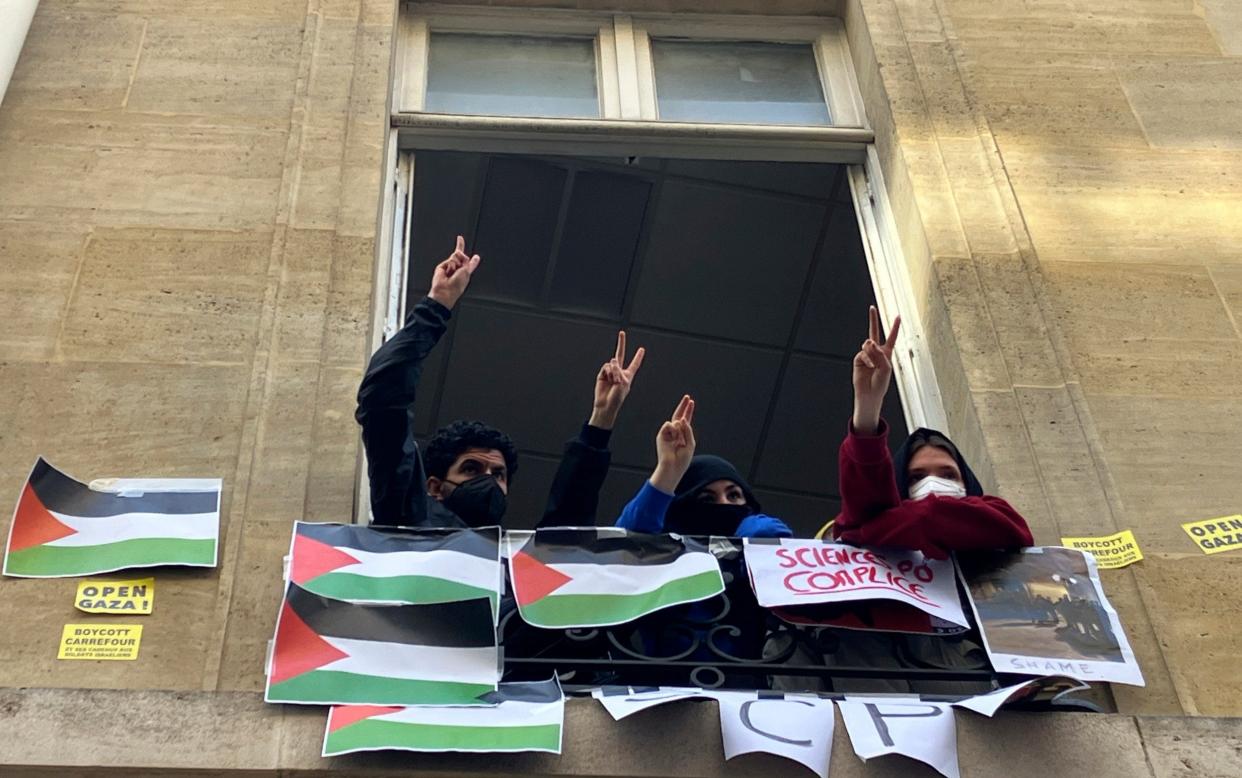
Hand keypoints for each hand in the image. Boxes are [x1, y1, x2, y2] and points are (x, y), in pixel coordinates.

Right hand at [428, 235, 480, 309]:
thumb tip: (477, 257)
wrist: (445, 290)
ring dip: (456, 264)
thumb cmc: (457, 285)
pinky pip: (449, 260)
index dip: (461, 247)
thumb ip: (471, 263)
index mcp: (464, 270)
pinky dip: (450, 266)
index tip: (460, 238)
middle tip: (459, 268)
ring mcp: (448, 266)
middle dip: (461, 256)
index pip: (464, 257)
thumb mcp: (467, 272)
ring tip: (452, 273)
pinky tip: (447, 273)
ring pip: (455, 256)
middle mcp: (456, 267)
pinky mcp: (442, 266)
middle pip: (458, 254)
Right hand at [588, 331, 645, 429]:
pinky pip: (606, 367)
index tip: (642, 349)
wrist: (606, 404)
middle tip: (622, 333)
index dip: (638, 357)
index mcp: (628, 375)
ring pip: (613, 363)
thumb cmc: (617, 397)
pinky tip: (608, 379)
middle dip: (621, 343)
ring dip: (614, 372)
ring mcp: (610, 372)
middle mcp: (619, 372)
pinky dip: (608, 372)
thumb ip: (618, 369)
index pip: (634, 364)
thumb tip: (611, 360)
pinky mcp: (602, 374)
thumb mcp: (623, 382)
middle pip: (621, 355)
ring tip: (614, 382)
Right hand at [651, 395, 695, 493]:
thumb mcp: (691, 443)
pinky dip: (673, 430)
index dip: (688, 411)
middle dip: (683, 406)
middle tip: (687, 397)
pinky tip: (673, 438)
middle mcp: (676, 432)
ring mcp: (668, 433)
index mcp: (683, 434)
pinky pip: (669, 424)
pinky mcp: (662, 434)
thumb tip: (682, 418)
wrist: (672, 466)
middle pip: (679, 415)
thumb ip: (688, 430)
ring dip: (680, 429)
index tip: (691, 402)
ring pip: (676, 421)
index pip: (686, 420)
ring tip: (679, 441)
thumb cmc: (682, 459)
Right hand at [852, 305, 900, 433]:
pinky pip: (862, 353)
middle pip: (874, 332)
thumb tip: (869, 342)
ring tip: (874, 362)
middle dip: (873, 319)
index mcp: (886, 353)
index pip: (891, 337)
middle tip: (872, 308)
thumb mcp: (886, 367)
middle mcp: (876, 352)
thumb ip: (880, 353)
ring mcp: (867, 355)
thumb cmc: (881, 383)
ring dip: (872, 352)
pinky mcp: (858, 359)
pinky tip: (869, 366)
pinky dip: (867, 359)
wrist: (869, 393)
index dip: (894, 327)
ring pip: (868, 344)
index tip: (898, 316)